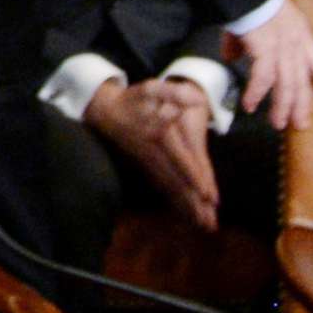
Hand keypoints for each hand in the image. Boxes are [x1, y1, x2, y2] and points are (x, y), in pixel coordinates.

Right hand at [87, 77, 218, 228]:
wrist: (103, 109)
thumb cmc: (132, 99)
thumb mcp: (152, 88)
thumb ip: (174, 92)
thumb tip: (196, 100)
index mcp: (160, 135)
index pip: (180, 159)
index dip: (195, 178)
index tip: (208, 196)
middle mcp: (154, 154)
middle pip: (176, 181)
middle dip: (193, 203)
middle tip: (209, 223)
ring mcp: (148, 162)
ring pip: (169, 187)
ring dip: (186, 207)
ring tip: (203, 224)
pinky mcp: (145, 166)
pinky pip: (162, 186)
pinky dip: (174, 201)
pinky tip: (186, 213)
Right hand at [227, 0, 312, 130]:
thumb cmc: (251, 1)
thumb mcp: (253, 21)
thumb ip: (243, 42)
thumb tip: (230, 56)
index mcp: (299, 35)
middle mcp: (295, 44)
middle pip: (301, 80)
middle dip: (302, 104)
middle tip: (300, 124)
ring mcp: (283, 48)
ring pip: (287, 84)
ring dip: (282, 106)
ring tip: (278, 123)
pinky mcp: (266, 50)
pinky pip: (264, 78)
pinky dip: (257, 93)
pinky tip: (250, 105)